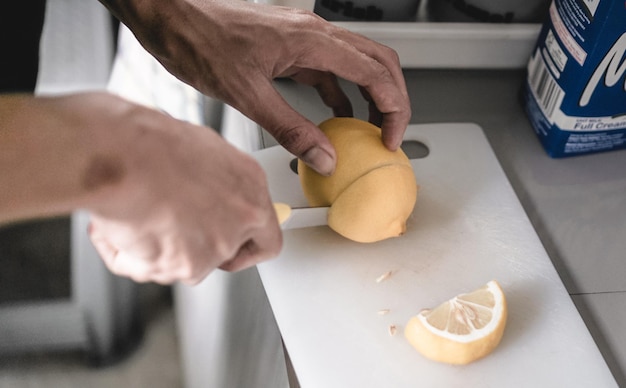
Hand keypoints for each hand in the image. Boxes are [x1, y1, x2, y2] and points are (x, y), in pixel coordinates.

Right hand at [78, 94, 281, 283]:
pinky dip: (125, 254)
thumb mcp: (196, 150)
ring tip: (134, 212)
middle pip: (221, 253)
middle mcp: (240, 219)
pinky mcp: (184, 266)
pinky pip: (147, 269)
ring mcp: (215, 246)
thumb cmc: (150, 142)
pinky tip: (117, 225)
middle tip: (165, 225)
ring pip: (183, 264)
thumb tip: (200, 189)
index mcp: (250, 186)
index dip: (245, 247)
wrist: (122, 157)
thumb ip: (212, 181)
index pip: (266, 237)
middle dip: (191, 245)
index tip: (233, 249)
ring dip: (155, 248)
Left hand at [104, 0, 410, 175]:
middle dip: (393, 99)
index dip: (393, 108)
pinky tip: (335, 116)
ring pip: (358, 64)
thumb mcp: (246, 93)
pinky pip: (329, 69)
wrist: (171, 15)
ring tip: (370, 129)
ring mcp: (304, 38)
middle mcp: (315, 33)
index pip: (376, 72)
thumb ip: (290, 128)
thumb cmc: (199, 40)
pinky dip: (341, 93)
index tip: (390, 139)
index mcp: (312, 40)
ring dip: (370, 96)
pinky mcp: (290, 47)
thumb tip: (324, 157)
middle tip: (391, 134)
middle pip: (379, 62)